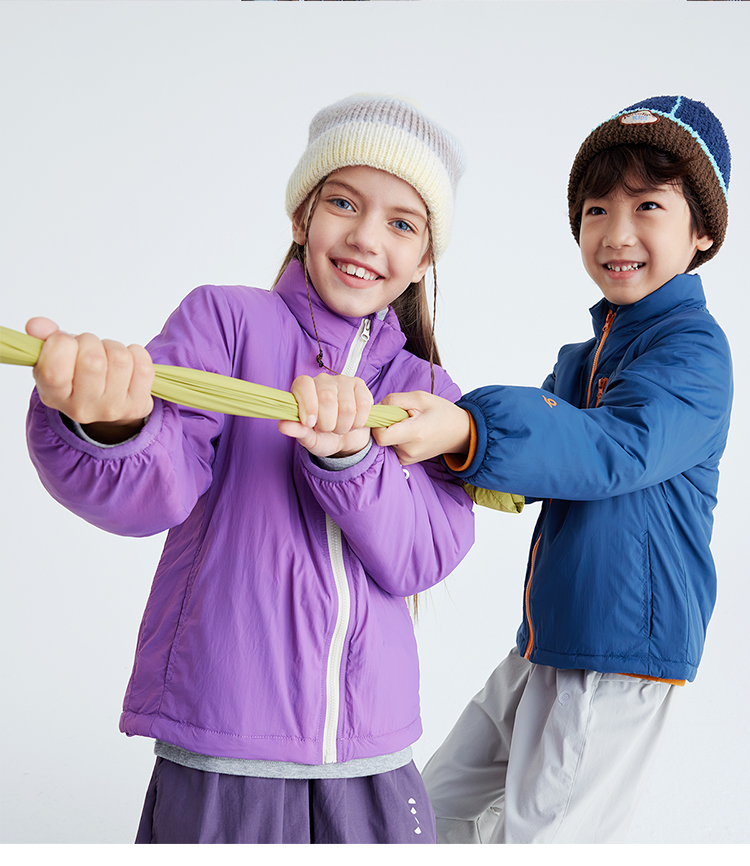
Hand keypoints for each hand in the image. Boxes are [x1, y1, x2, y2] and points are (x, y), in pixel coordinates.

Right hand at [26, 317, 154, 443]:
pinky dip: (136, 354)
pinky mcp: (138, 405)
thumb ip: (44, 339)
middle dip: (91, 341)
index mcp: (53, 396)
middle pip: (92, 360)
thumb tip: (37, 325)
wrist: (106, 404)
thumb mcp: (54, 359)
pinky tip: (127, 363)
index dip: (61, 343)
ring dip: (114, 346)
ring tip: (107, 354)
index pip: (55, 370)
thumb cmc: (77, 376)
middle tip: (89, 347)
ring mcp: (112, 409)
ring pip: (120, 358)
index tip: (64, 341)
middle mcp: (82, 408)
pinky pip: (143, 366)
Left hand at [278, 372, 372, 457]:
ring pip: (347, 406)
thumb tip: (283, 425)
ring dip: (344, 426)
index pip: (303, 385)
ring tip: (340, 428)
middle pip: (327, 399)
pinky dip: (358, 422)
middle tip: (327, 430)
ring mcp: (343, 381)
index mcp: (303, 388)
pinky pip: (363, 406)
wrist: (345, 439)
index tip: (310, 424)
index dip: (308, 405)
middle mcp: (322, 380)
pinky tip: (354, 423)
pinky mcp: (360, 386)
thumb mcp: (308, 438)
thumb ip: (297, 431)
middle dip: (328, 424)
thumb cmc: (322, 436)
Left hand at [372, 391, 471, 464]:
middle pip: (381, 438)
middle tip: (400, 415)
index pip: (380, 435)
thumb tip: (376, 407)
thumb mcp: (420, 397)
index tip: (386, 413)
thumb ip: (394, 400)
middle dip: (385, 424)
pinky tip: (407, 432)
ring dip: (391, 431)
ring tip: (408, 424)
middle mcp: (409, 451)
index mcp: (414, 434)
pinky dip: (394, 438)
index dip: (378, 422)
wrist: (459, 432)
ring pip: (385, 443)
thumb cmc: (442, 413)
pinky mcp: (407, 461)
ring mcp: (408, 458)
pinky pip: (391, 448)